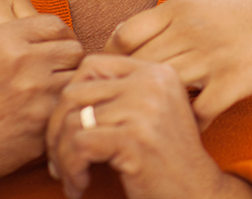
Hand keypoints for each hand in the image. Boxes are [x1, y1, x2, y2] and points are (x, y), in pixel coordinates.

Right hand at [0, 15, 83, 198]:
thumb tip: (14, 25)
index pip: (54, 24)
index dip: (59, 37)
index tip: (55, 50)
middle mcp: (20, 59)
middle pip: (73, 49)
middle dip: (68, 61)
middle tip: (58, 75)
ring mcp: (34, 91)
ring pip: (75, 78)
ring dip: (67, 87)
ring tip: (52, 96)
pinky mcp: (41, 121)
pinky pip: (68, 107)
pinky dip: (61, 112)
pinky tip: (46, 117)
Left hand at [46, 54, 251, 198]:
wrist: (196, 191)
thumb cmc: (166, 158)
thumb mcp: (151, 112)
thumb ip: (120, 94)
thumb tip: (63, 94)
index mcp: (155, 71)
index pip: (91, 65)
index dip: (69, 98)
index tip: (69, 128)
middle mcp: (151, 83)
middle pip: (74, 92)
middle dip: (56, 129)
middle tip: (59, 158)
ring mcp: (143, 109)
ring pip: (71, 122)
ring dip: (61, 156)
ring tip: (71, 176)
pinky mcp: (133, 138)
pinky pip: (78, 146)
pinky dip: (71, 170)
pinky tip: (81, 185)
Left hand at [105, 0, 251, 128]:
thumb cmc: (248, 11)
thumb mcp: (204, 0)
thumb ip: (166, 16)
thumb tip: (123, 33)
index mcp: (180, 7)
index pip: (125, 35)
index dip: (114, 59)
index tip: (118, 75)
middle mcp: (191, 29)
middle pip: (141, 65)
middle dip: (131, 87)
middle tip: (131, 104)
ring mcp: (213, 56)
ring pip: (165, 88)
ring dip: (160, 106)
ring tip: (158, 117)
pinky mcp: (234, 81)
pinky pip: (198, 111)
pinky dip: (191, 122)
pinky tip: (192, 125)